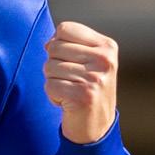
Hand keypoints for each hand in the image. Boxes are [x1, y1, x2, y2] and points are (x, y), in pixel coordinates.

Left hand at [43, 21, 117, 144]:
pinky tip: (67, 102)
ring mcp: (94, 78)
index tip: (70, 60)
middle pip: (53, 47)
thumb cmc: (87, 88)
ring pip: (48, 67)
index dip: (58, 43)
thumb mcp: (88, 60)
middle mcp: (104, 60)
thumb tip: (47, 43)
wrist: (97, 125)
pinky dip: (53, 96)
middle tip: (70, 79)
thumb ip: (69, 45)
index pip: (65, 28)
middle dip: (54, 65)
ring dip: (53, 81)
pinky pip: (49, 85)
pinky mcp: (82, 96)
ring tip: (70, 90)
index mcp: (107, 46)